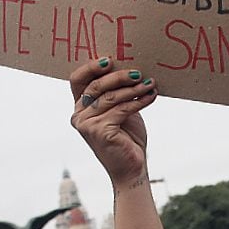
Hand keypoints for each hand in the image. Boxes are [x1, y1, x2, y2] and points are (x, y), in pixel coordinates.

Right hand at [69, 62, 156, 189]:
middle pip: (96, 85)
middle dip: (119, 76)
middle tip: (139, 72)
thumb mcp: (120, 110)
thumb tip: (130, 67)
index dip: (91, 67)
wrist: (132, 168)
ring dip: (133, 89)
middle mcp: (78, 115)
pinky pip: (121, 109)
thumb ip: (116, 92)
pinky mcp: (99, 132)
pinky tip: (151, 96)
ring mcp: (86, 124)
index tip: (110, 60)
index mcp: (80, 107)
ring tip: (150, 84)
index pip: (77, 79)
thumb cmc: (127, 138)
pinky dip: (138, 101)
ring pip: (110, 97)